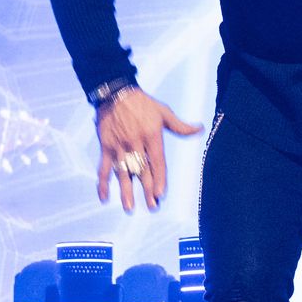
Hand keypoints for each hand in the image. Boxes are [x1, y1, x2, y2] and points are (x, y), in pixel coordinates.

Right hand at [95, 87, 200, 211]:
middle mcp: (135, 143)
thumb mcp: (163, 112)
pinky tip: (104, 197)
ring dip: (126, 191)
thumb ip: (180, 126)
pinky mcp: (106, 147)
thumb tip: (199, 129)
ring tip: (130, 208)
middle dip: (147, 190)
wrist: (115, 93)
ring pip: (123, 173)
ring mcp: (119, 147)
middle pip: (142, 171)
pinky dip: (103, 183)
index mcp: (151, 136)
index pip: (157, 162)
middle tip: (153, 206)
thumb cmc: (142, 103)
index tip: (160, 194)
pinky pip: (104, 168)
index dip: (159, 179)